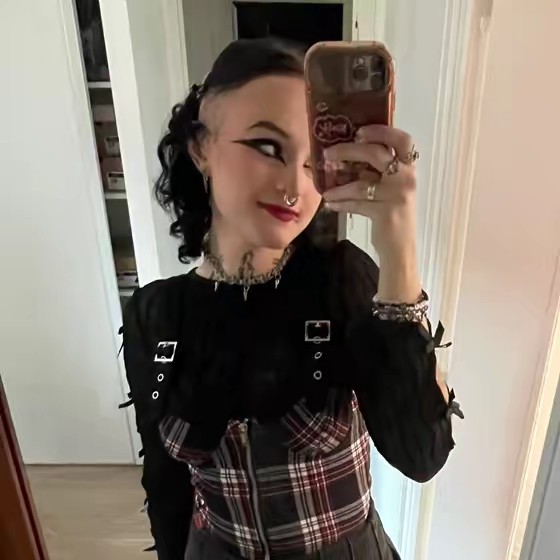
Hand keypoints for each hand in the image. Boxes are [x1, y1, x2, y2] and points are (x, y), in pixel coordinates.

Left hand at [322, 125, 417, 263]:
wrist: (401, 247)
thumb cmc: (393, 213)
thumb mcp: (390, 187)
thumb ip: (376, 170)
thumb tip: (346, 155)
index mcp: (409, 168)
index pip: (402, 140)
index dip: (381, 131)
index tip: (359, 132)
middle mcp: (406, 178)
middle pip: (376, 154)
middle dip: (348, 150)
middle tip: (328, 153)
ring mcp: (397, 195)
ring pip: (361, 183)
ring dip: (339, 186)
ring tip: (325, 190)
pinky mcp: (386, 212)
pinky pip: (357, 203)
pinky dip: (342, 203)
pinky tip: (330, 204)